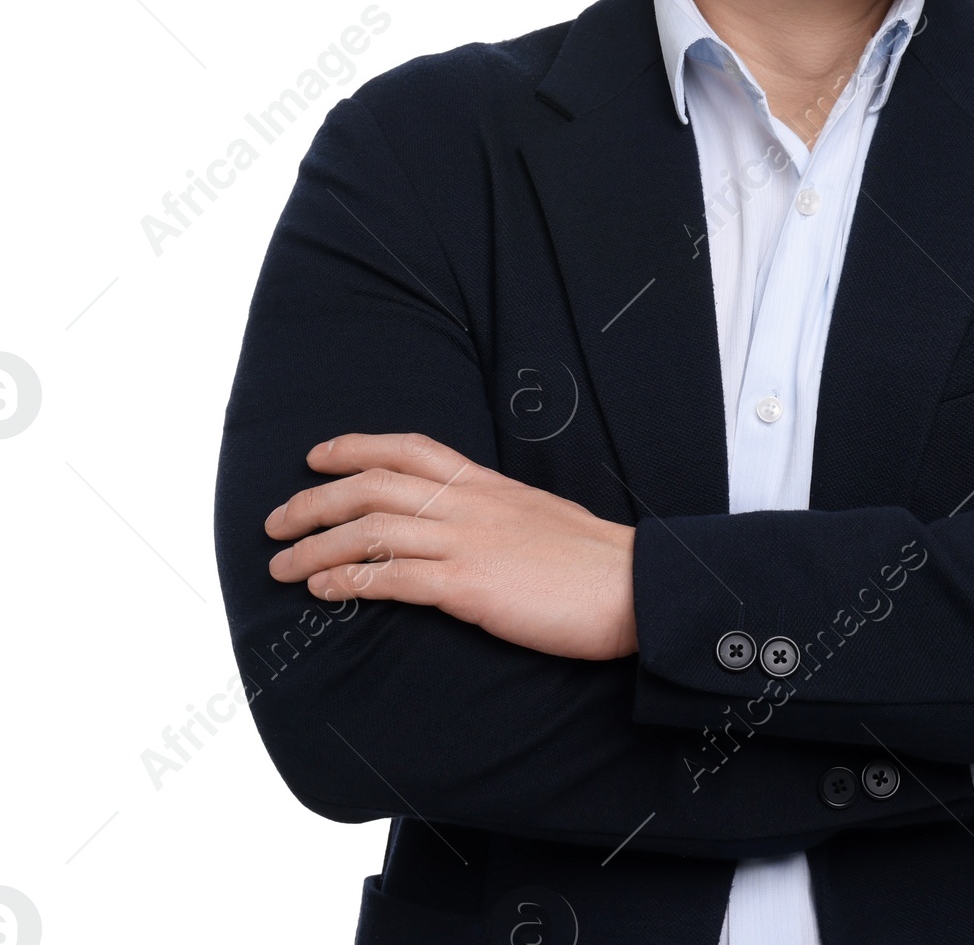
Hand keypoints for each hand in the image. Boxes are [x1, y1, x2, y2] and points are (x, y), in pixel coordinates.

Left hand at [264, 434, 637, 659]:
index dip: (356, 447)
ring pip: (370, 530)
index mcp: (487, 483)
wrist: (633, 585)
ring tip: (282, 566)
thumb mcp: (539, 516)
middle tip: (276, 521)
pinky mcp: (469, 586)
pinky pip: (392, 577)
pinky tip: (323, 591)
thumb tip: (470, 526)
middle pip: (373, 485)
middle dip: (315, 499)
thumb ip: (497, 513)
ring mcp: (467, 542)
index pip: (410, 449)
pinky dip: (349, 581)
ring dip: (315, 547)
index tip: (318, 456)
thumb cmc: (594, 560)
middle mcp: (469, 504)